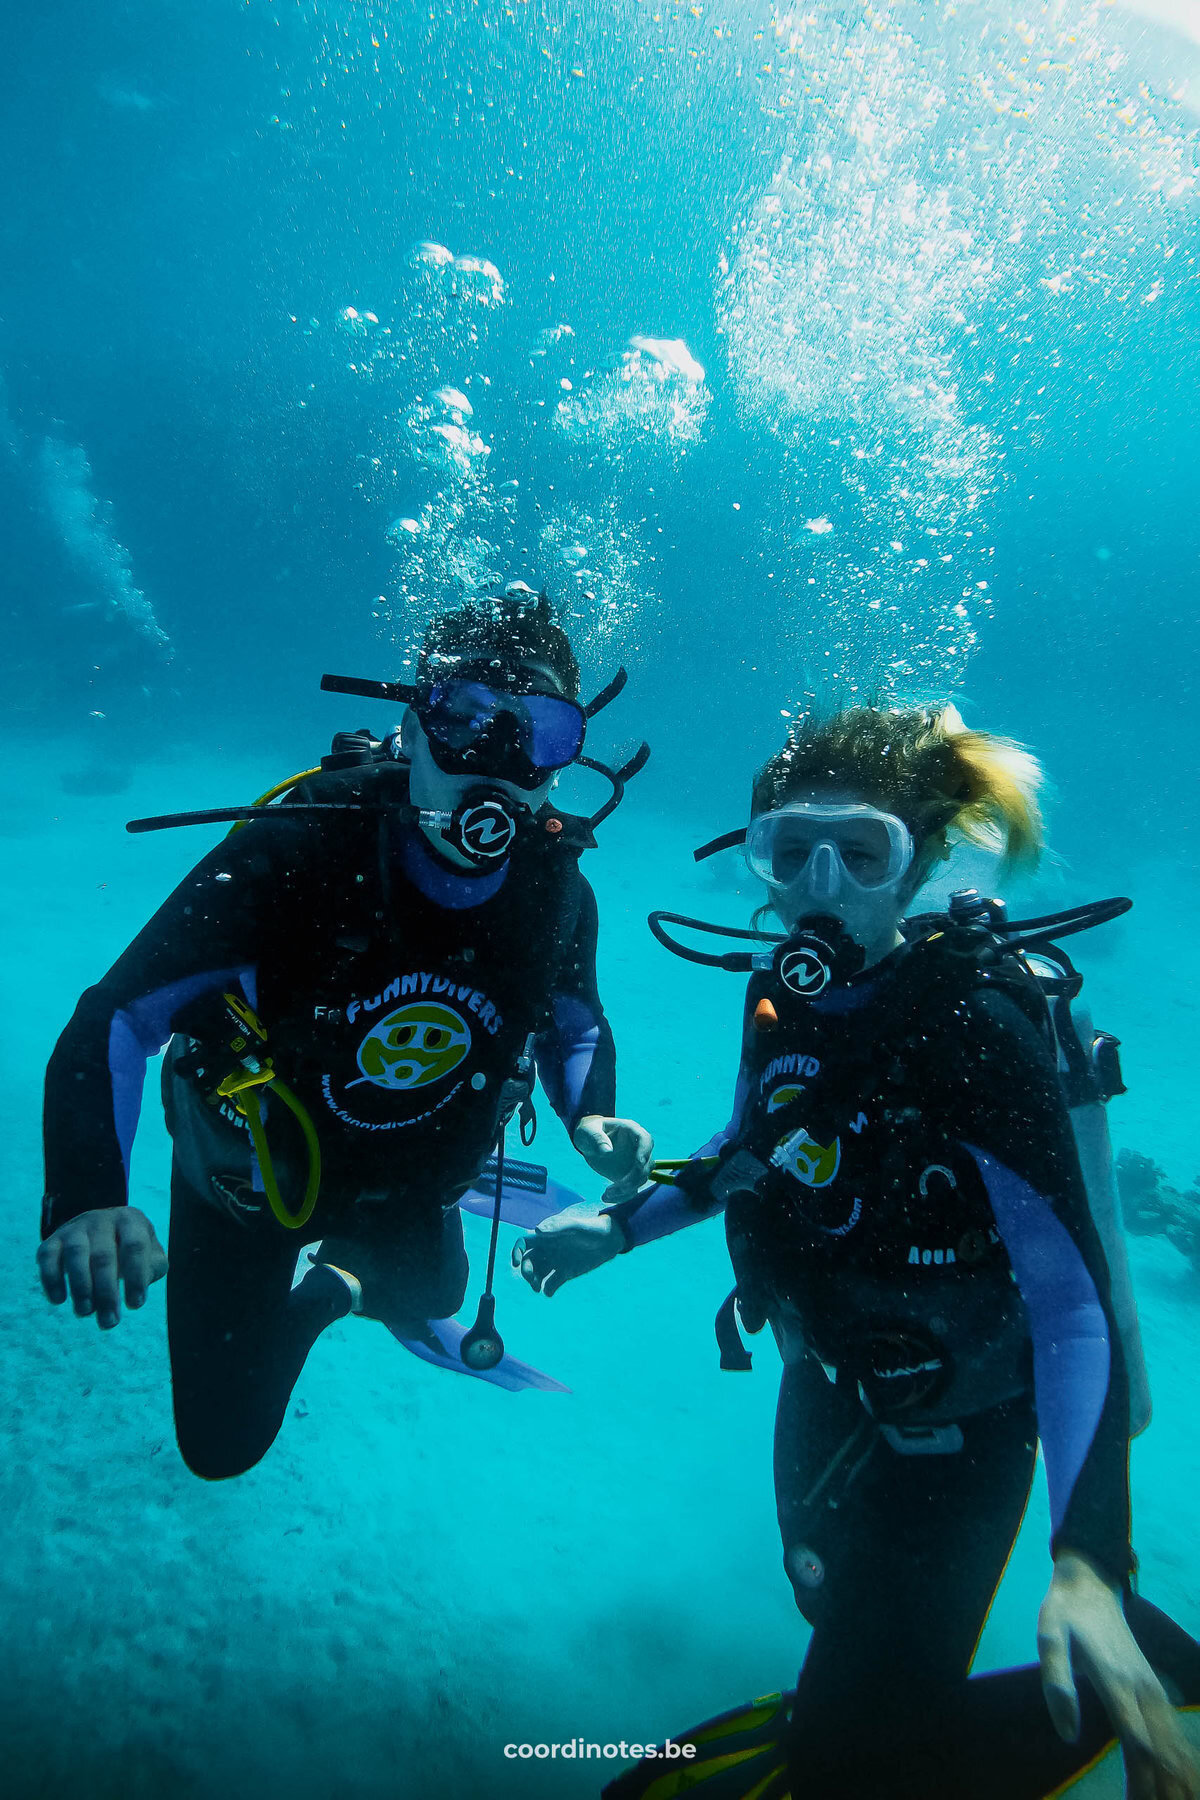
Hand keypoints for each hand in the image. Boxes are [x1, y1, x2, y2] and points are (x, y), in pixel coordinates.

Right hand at [37, 1207, 166, 1329]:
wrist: (100, 1228)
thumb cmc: (129, 1249)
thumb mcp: (149, 1254)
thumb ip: (151, 1269)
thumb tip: (137, 1289)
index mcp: (130, 1220)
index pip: (135, 1246)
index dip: (135, 1277)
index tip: (134, 1305)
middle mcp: (102, 1220)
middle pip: (103, 1256)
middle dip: (106, 1293)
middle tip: (109, 1322)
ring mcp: (75, 1228)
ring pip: (76, 1255)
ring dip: (80, 1287)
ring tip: (86, 1312)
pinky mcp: (53, 1240)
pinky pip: (48, 1258)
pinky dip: (51, 1280)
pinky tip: (59, 1299)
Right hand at [511, 1205, 626, 1296]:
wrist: (609, 1241)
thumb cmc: (591, 1228)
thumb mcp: (575, 1226)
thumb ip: (557, 1228)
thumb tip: (537, 1231)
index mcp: (546, 1236)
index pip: (524, 1243)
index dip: (516, 1252)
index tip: (515, 1264)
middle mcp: (548, 1249)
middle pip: (528, 1261)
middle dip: (526, 1271)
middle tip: (533, 1281)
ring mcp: (556, 1262)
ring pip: (537, 1274)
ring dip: (534, 1282)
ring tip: (539, 1288)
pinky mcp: (565, 1273)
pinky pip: (551, 1284)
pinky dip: (547, 1290)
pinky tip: (550, 1292)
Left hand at [572, 1114, 653, 1201]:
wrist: (588, 1142)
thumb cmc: (589, 1131)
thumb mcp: (588, 1131)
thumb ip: (597, 1138)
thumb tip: (607, 1151)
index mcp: (632, 1131)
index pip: (645, 1141)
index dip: (644, 1153)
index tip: (638, 1165)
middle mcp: (638, 1148)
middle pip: (647, 1164)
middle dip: (634, 1178)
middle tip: (616, 1187)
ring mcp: (635, 1163)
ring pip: (641, 1179)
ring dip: (627, 1190)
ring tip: (606, 1193)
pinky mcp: (629, 1176)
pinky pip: (632, 1189)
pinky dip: (622, 1197)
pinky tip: (606, 1197)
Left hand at [1039, 1552, 1199, 1799]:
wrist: (1090, 1584)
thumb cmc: (1065, 1614)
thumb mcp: (1048, 1638)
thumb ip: (1057, 1684)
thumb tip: (1068, 1734)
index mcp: (1117, 1681)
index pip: (1138, 1743)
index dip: (1141, 1781)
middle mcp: (1144, 1690)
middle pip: (1165, 1753)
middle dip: (1164, 1789)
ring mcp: (1154, 1691)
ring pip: (1177, 1747)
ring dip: (1179, 1780)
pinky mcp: (1156, 1692)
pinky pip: (1177, 1736)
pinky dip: (1184, 1764)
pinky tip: (1184, 1786)